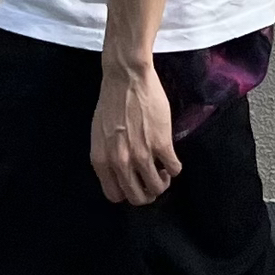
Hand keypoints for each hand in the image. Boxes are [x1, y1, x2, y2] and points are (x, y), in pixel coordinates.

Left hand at [91, 57, 181, 205]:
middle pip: (137, 197)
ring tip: (164, 171)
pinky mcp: (161, 144)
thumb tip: (118, 172)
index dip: (127, 192)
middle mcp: (120, 162)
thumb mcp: (99, 135)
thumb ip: (107, 156)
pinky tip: (172, 160)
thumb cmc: (111, 101)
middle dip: (147, 193)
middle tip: (152, 181)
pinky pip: (174, 168)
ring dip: (163, 183)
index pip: (114, 195)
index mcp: (101, 160)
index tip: (134, 184)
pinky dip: (175, 168)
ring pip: (157, 187)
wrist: (127, 78)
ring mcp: (142, 154)